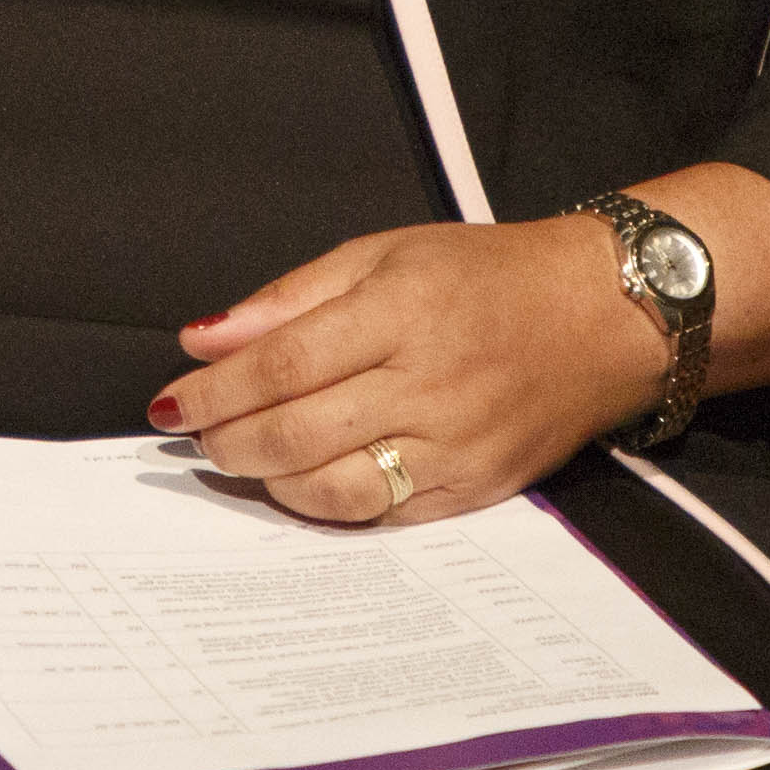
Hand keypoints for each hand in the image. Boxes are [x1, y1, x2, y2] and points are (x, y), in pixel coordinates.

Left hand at [151, 213, 670, 528]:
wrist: (602, 317)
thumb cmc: (486, 277)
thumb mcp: (382, 254)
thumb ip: (289, 299)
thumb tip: (203, 341)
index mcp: (402, 311)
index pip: (281, 365)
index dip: (213, 393)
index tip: (168, 402)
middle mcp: (430, 385)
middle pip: (296, 433)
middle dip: (226, 441)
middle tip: (195, 434)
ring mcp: (456, 446)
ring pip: (334, 488)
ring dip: (267, 481)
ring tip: (242, 458)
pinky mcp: (476, 490)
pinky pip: (382, 516)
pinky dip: (326, 504)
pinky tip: (299, 481)